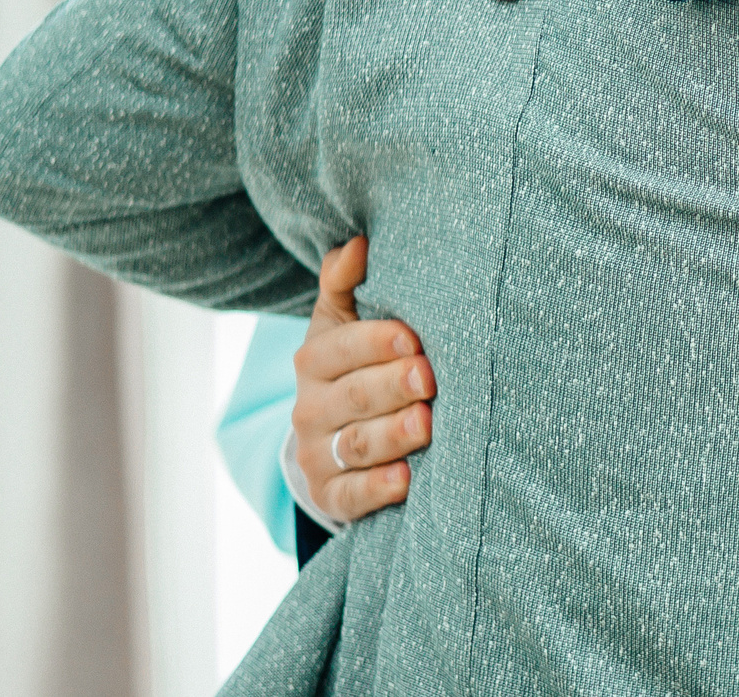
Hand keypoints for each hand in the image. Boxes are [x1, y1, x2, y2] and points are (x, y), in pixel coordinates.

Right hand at [291, 237, 433, 524]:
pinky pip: (351, 496)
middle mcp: (309, 407)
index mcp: (314, 359)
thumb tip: (358, 242)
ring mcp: (317, 453)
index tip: (414, 339)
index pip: (342, 348)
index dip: (376, 343)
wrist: (329, 435)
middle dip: (391, 387)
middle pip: (353, 396)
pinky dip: (378, 489)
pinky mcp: (329, 495)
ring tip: (426, 425)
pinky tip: (407, 480)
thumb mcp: (342, 321)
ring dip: (392, 435)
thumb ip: (345, 281)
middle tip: (428, 378)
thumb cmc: (353, 365)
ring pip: (356, 444)